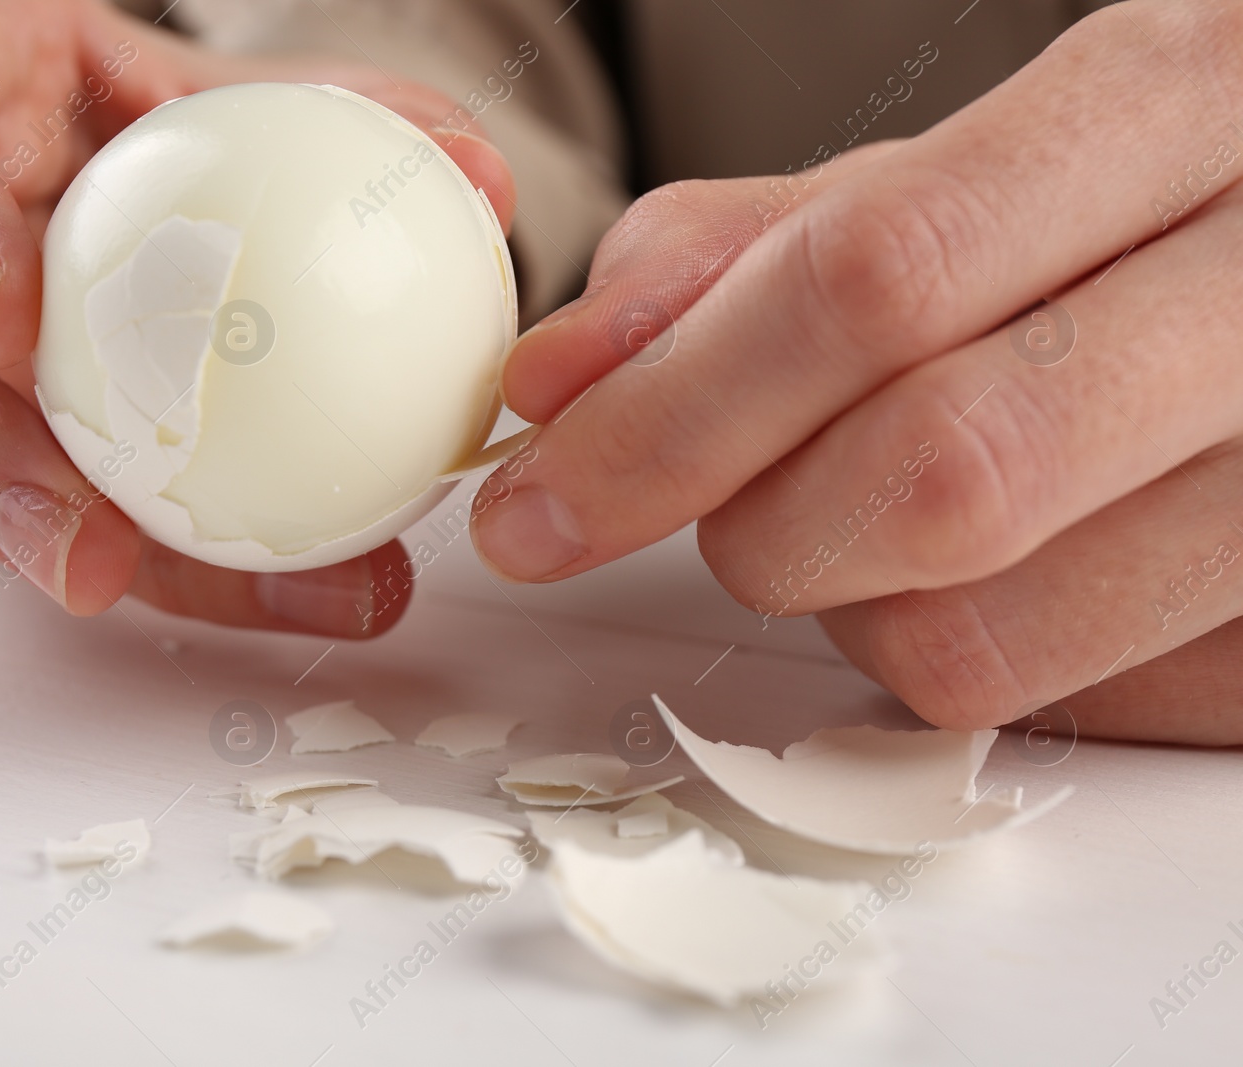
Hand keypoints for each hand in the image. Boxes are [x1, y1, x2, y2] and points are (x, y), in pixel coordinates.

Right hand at [0, 0, 514, 638]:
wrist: (80, 148)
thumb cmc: (123, 104)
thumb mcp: (216, 86)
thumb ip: (336, 120)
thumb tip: (476, 183)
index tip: (6, 324)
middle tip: (90, 554)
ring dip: (94, 551)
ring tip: (258, 600)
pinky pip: (52, 503)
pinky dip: (175, 555)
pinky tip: (300, 584)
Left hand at [472, 2, 1242, 743]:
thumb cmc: (1126, 215)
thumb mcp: (949, 182)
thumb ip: (742, 259)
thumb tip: (557, 380)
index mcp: (1169, 109)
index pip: (874, 281)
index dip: (671, 413)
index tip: (543, 497)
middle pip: (934, 473)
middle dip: (758, 526)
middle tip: (729, 508)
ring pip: (982, 637)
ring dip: (854, 607)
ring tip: (884, 520)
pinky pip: (1055, 711)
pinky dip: (960, 654)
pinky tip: (994, 569)